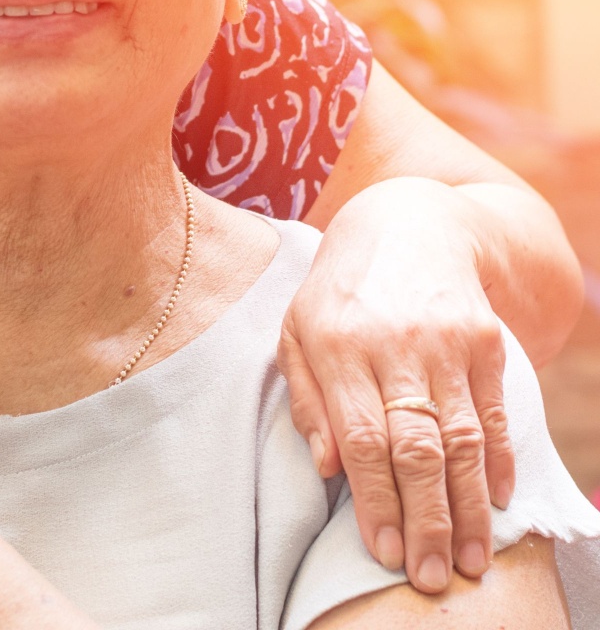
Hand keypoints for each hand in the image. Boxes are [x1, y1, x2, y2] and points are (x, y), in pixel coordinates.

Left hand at [278, 178, 514, 594]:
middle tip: (431, 577)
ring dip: (469, 507)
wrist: (407, 221)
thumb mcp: (297, 328)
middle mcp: (393, 343)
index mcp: (336, 342)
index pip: (359, 437)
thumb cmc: (338, 287)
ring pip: (461, 438)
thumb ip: (306, 396)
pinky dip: (501, 461)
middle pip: (415, 446)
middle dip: (424, 520)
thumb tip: (326, 467)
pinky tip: (500, 502)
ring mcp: (445, 341)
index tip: (381, 551)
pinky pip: (494, 412)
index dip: (374, 499)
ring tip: (470, 560)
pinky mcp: (484, 340)